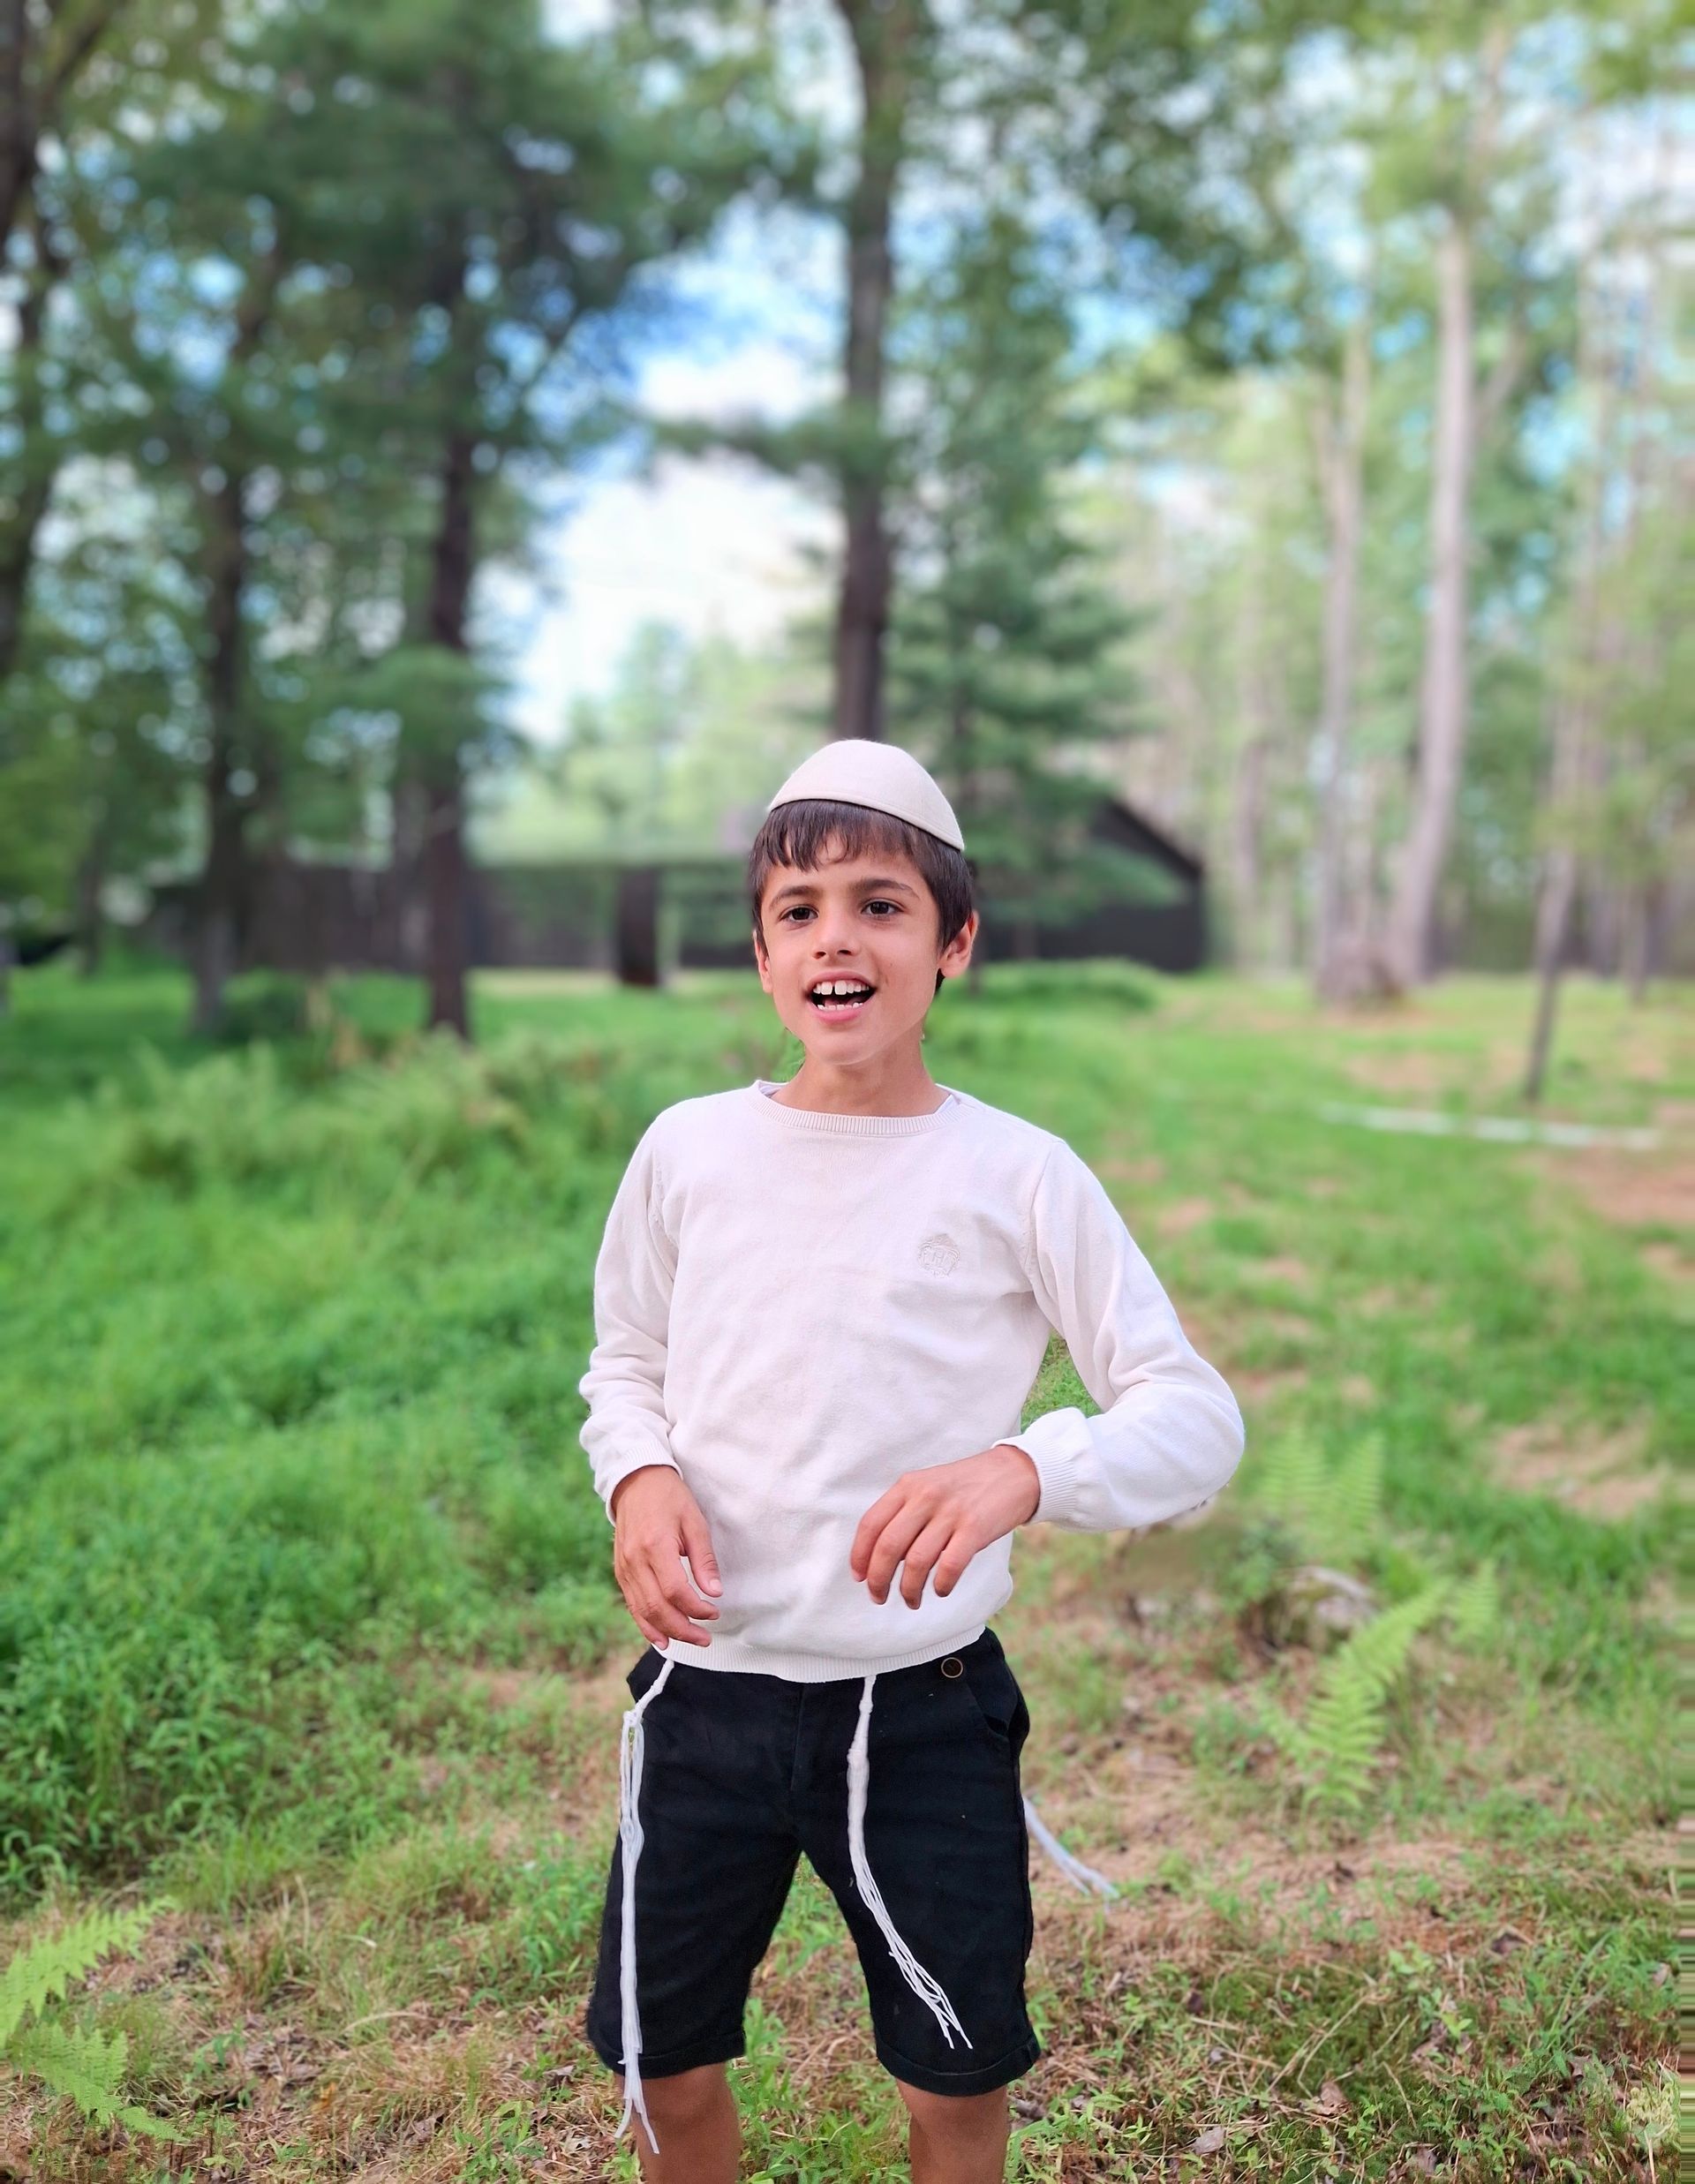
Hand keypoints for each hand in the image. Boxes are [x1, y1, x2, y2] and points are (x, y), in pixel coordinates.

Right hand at [610, 1465, 722, 1648]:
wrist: (635, 1481)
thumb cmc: (669, 1498)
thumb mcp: (694, 1521)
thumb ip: (703, 1559)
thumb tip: (714, 1592)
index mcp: (655, 1545)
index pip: (675, 1590)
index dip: (696, 1608)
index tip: (714, 1611)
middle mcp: (635, 1560)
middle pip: (657, 1607)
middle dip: (683, 1628)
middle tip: (705, 1638)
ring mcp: (624, 1567)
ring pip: (642, 1611)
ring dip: (666, 1631)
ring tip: (689, 1641)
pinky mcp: (620, 1571)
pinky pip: (631, 1604)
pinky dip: (645, 1624)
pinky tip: (661, 1637)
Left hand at [850, 1445, 1041, 1610]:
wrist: (1013, 1473)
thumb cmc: (964, 1487)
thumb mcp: (928, 1487)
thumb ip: (904, 1514)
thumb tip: (880, 1558)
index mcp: (908, 1486)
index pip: (871, 1524)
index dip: (859, 1555)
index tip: (859, 1577)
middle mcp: (925, 1497)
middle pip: (888, 1546)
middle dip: (878, 1580)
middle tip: (878, 1597)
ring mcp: (950, 1512)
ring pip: (915, 1561)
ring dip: (909, 1589)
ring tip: (911, 1600)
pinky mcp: (975, 1528)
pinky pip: (949, 1566)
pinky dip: (940, 1584)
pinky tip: (940, 1589)